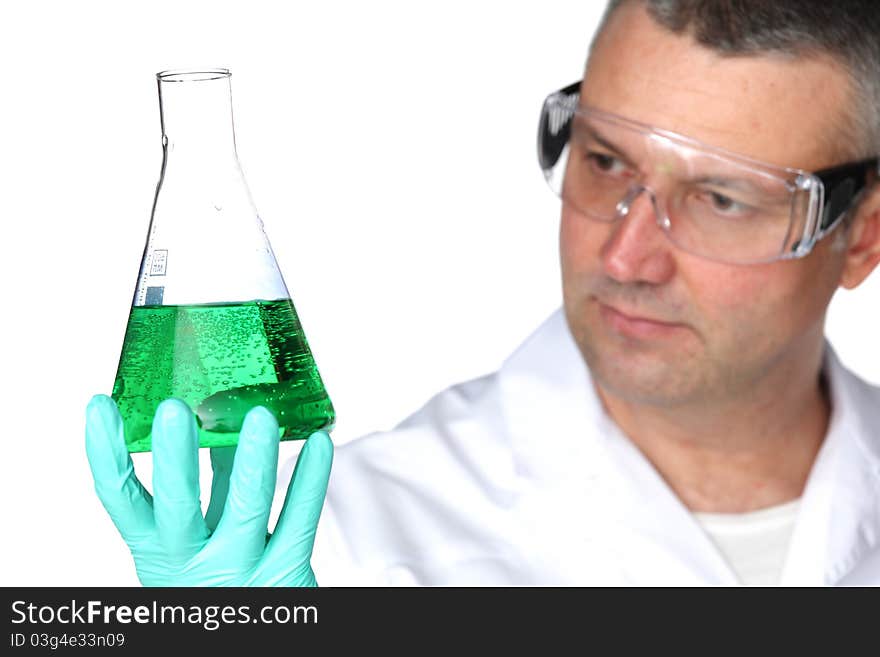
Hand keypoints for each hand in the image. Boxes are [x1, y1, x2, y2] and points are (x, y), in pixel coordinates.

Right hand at [85, 394, 332, 585]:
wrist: (252, 627)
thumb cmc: (223, 578)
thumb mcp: (198, 539)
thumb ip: (208, 487)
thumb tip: (218, 420)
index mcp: (159, 551)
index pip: (122, 499)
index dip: (106, 455)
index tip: (99, 407)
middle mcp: (193, 562)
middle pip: (177, 506)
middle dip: (174, 457)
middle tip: (174, 409)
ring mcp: (240, 569)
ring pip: (246, 508)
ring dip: (253, 459)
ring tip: (260, 415)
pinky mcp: (285, 574)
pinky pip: (300, 520)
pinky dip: (311, 479)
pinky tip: (319, 444)